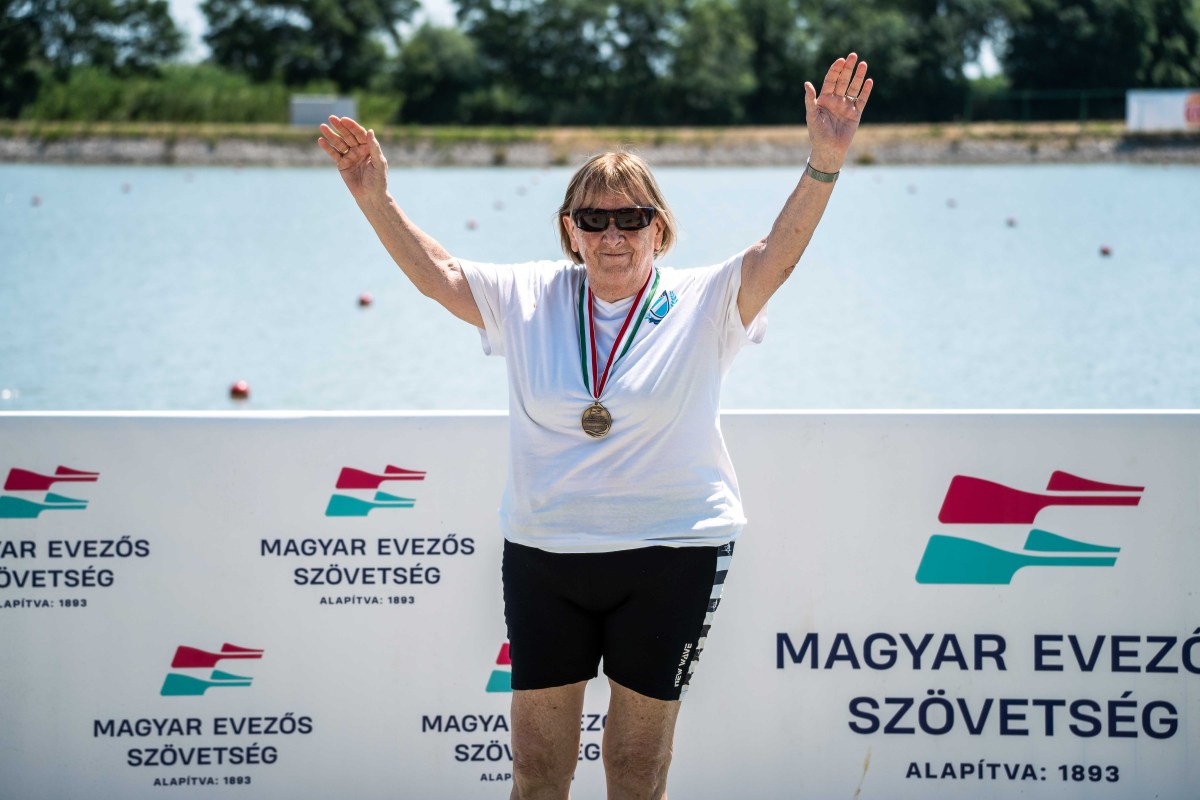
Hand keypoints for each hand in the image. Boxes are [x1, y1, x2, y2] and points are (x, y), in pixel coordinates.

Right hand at [318, 116, 387, 202]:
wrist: (370, 196)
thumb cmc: (378, 180)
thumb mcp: (379, 163)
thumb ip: (374, 147)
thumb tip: (370, 131)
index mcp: (369, 147)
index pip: (359, 133)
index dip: (352, 126)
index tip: (344, 120)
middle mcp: (358, 149)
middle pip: (348, 136)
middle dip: (340, 127)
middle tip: (331, 118)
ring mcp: (349, 156)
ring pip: (339, 143)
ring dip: (331, 135)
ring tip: (322, 127)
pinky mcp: (342, 164)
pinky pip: (334, 154)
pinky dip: (327, 148)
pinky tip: (321, 141)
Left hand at [804, 53, 872, 172]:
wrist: (829, 150)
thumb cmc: (817, 134)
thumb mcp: (812, 116)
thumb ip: (810, 100)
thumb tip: (806, 84)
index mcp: (824, 99)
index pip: (830, 80)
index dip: (835, 70)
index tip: (840, 60)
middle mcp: (836, 100)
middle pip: (843, 81)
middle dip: (848, 68)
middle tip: (853, 55)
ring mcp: (846, 106)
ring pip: (853, 88)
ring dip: (858, 76)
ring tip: (863, 64)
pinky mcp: (856, 114)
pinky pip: (862, 100)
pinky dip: (865, 91)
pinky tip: (869, 81)